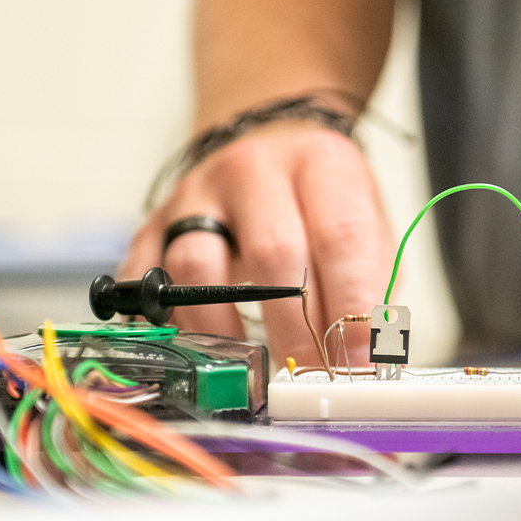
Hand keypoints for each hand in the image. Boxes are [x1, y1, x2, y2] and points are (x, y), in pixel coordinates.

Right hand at [122, 123, 390, 367]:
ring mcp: (196, 195)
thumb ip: (372, 286)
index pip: (341, 234)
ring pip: (197, 266)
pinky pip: (148, 280)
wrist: (269, 144)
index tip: (360, 357)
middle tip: (310, 375)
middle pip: (272, 252)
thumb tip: (369, 356)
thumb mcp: (369, 223)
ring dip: (227, 331)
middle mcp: (254, 170)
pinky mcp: (154, 222)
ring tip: (251, 368)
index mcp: (320, 163)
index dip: (353, 303)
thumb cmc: (322, 199)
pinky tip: (195, 349)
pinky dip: (168, 322)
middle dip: (295, 330)